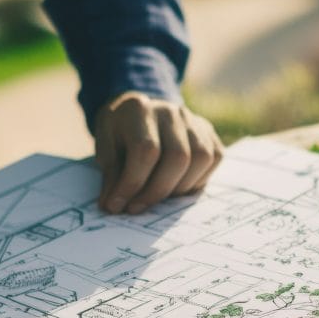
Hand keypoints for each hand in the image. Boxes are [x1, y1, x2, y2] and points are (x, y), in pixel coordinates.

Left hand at [93, 92, 223, 214]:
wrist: (140, 112)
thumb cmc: (119, 133)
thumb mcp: (105, 147)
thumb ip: (111, 175)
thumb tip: (115, 205)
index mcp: (139, 109)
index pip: (146, 150)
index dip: (133, 183)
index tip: (118, 205)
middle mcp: (171, 111)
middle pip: (178, 157)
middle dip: (157, 191)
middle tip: (137, 208)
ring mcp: (193, 120)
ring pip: (201, 159)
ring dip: (180, 188)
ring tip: (159, 197)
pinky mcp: (208, 132)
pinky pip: (213, 159)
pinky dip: (197, 180)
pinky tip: (177, 186)